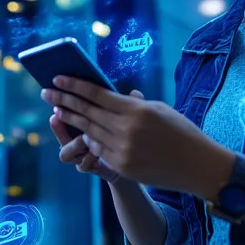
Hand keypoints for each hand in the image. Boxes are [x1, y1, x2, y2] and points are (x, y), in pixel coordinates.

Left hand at [41, 76, 225, 193]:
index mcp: (136, 110)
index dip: (74, 85)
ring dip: (72, 120)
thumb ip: (131, 104)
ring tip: (57, 110)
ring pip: (89, 132)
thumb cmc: (181, 131)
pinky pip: (99, 150)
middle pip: (87, 112)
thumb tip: (109, 98)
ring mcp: (123, 151)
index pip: (96, 94)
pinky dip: (89, 140)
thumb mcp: (159, 109)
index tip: (57, 77)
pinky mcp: (123, 167)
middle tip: (46, 92)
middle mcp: (126, 130)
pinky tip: (80, 131)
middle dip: (63, 100)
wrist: (198, 165)